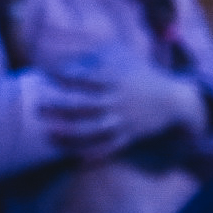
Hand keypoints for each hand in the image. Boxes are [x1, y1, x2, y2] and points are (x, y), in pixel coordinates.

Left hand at [33, 60, 205, 158]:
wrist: (175, 100)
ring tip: (48, 132)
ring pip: (92, 130)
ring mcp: (123, 121)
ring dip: (68, 133)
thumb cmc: (143, 74)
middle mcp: (117, 101)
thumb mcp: (124, 57)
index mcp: (116, 79)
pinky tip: (73, 156)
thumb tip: (68, 56)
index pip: (85, 77)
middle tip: (36, 106)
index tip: (45, 75)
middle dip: (58, 106)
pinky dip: (92, 153)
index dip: (64, 76)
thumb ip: (96, 55)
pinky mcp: (128, 137)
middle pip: (83, 105)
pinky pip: (108, 148)